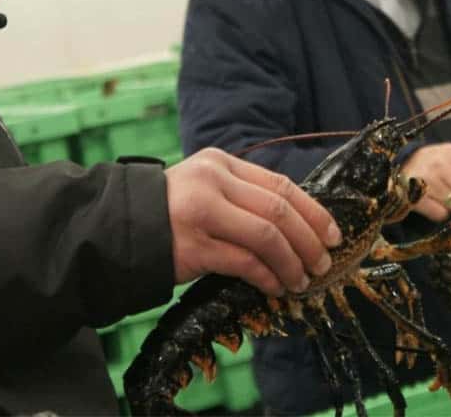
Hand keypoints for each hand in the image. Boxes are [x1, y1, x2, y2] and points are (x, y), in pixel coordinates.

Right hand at [165, 148, 341, 296]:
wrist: (117, 228)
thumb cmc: (170, 213)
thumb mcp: (206, 188)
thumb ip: (244, 197)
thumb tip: (299, 225)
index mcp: (221, 163)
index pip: (280, 184)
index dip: (313, 211)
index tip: (333, 234)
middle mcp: (212, 182)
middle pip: (279, 209)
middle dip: (310, 240)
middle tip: (323, 262)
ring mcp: (201, 212)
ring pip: (267, 237)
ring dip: (293, 263)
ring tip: (302, 280)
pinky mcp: (193, 245)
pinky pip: (245, 263)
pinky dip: (268, 277)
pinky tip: (276, 287)